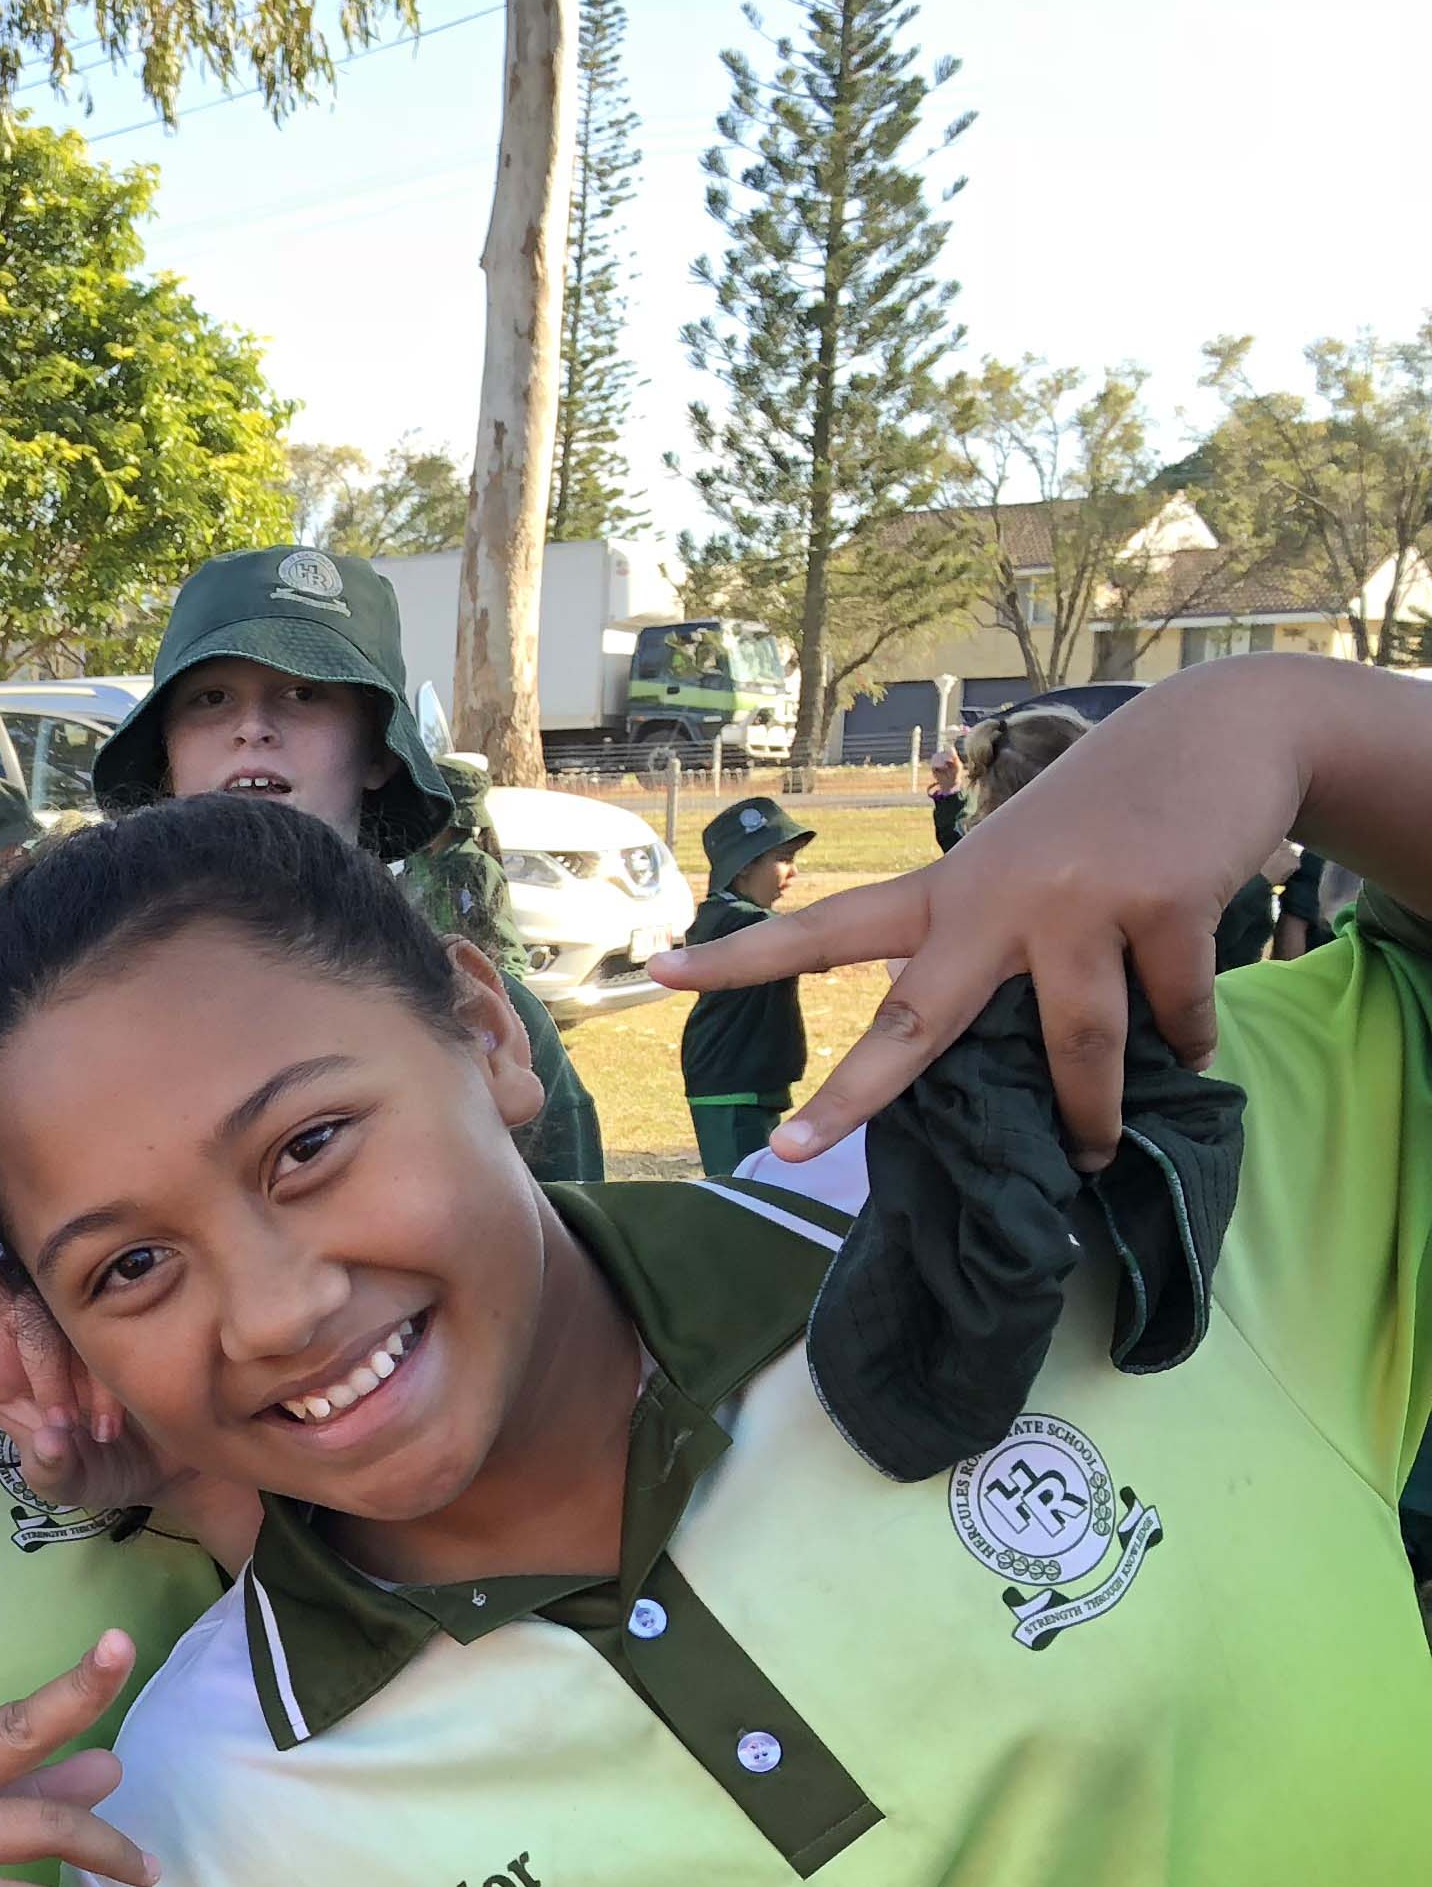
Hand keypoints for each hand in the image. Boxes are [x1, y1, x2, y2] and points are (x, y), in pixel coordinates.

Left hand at [0, 1157, 174, 1521]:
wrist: (172, 1453)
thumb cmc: (100, 1464)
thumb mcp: (67, 1483)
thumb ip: (51, 1469)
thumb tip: (49, 1440)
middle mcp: (5, 1327)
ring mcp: (54, 1310)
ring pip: (34, 1307)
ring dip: (54, 1372)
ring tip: (81, 1429)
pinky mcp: (102, 1308)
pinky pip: (89, 1325)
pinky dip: (96, 1382)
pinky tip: (108, 1421)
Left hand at [654, 690, 1253, 1165]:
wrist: (1226, 732)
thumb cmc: (1108, 818)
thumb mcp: (1023, 866)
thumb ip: (992, 943)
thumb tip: (985, 1048)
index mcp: (949, 890)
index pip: (828, 929)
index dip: (744, 958)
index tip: (660, 975)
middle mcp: (996, 898)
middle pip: (914, 1019)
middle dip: (853, 1095)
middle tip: (790, 1154)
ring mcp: (1077, 902)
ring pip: (1077, 1048)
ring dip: (1090, 1116)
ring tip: (1094, 1154)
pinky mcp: (1161, 906)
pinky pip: (1172, 1016)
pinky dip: (1187, 1042)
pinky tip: (1190, 1055)